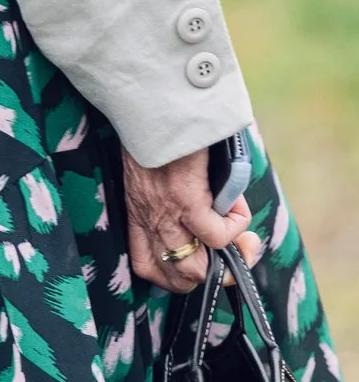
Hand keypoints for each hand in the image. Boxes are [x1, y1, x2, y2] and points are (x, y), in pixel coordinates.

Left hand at [122, 144, 257, 298]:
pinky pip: (218, 235)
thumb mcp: (153, 169)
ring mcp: (167, 214)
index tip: (202, 259)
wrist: (152, 103)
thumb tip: (213, 205)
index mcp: (138, 214)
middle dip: (215, 275)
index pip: (147, 267)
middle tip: (237, 251)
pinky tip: (237, 206)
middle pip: (178, 278)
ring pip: (198, 268)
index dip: (177, 276)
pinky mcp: (186, 200)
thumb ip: (173, 192)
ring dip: (230, 257)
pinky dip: (236, 226)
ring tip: (243, 237)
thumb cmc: (158, 129)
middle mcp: (149, 220)